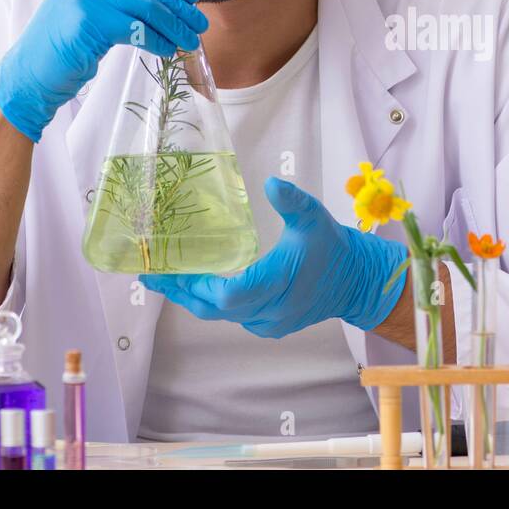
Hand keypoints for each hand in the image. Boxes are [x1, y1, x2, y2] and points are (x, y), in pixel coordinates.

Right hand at [0, 0, 208, 141]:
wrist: (30, 75)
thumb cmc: (65, 46)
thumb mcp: (90, 8)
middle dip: (180, 7)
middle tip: (199, 24)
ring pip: (148, 7)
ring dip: (176, 27)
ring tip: (190, 41)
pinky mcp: (89, 20)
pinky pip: (138, 29)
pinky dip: (158, 41)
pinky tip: (169, 50)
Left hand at [141, 177, 409, 336]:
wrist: (356, 280)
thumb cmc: (332, 246)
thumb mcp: (313, 217)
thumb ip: (291, 201)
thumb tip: (271, 182)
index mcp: (277, 283)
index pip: (227, 294)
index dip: (195, 285)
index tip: (169, 270)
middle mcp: (270, 310)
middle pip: (212, 308)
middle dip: (181, 291)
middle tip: (152, 273)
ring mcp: (269, 323)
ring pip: (220, 316)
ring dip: (192, 298)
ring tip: (165, 278)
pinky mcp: (270, 326)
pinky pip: (233, 318)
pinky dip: (211, 303)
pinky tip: (197, 286)